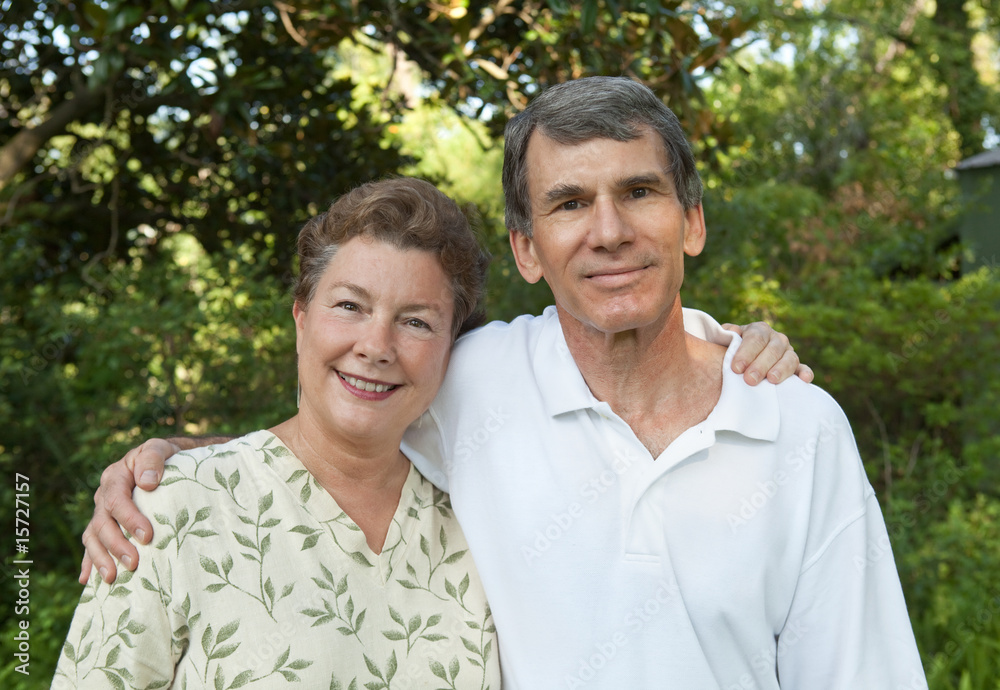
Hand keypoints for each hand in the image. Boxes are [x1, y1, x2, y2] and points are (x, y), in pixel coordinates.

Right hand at [79, 438, 177, 584]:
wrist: (166, 460)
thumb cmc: (165, 455)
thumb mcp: (160, 448)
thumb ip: (153, 459)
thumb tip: (147, 483)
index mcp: (115, 477)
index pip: (117, 500)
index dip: (130, 519)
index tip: (147, 536)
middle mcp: (104, 496)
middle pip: (102, 523)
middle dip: (116, 545)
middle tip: (133, 563)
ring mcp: (102, 512)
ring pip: (93, 537)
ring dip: (100, 559)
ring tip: (112, 578)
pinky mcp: (106, 525)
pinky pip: (92, 545)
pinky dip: (89, 562)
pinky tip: (88, 581)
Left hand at [723, 322, 813, 385]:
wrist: (741, 361)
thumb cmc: (730, 351)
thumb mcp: (724, 341)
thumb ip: (726, 335)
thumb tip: (734, 331)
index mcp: (759, 330)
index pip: (755, 338)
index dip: (746, 352)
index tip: (736, 368)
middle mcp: (776, 339)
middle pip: (772, 350)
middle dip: (760, 365)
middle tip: (749, 379)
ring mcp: (788, 352)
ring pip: (789, 358)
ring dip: (781, 369)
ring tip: (772, 380)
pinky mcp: (796, 367)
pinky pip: (803, 368)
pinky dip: (805, 373)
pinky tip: (804, 379)